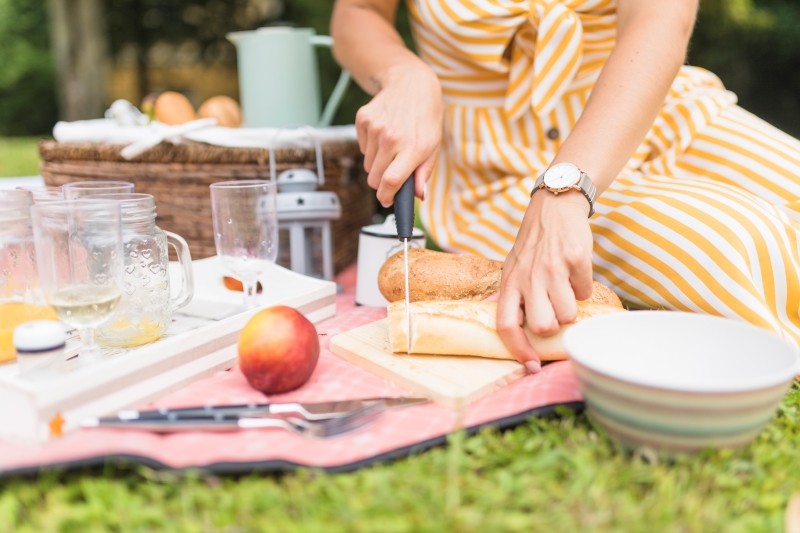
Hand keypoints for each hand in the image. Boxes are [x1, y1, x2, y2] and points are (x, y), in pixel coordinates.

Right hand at [355, 66, 442, 205]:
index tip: (387, 200)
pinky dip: (370, 147)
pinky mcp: (363, 120)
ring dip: (377, 162)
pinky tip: (383, 133)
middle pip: (374, 178)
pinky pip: (361, 147)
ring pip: (368, 164)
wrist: (411, 84)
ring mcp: (375, 128)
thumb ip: (424, 172)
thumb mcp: (433, 146)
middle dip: (382, 182)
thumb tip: (418, 196)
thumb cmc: (425, 119)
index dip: (386, 197)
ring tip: (392, 146)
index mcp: (412, 148)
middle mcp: (391, 138)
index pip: (390, 182)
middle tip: (392, 172)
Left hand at [496, 190, 593, 370]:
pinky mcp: (576, 259)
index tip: (532, 365)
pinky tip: (576, 273)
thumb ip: (505, 292)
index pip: (506, 325)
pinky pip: (586, 291)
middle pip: (543, 326)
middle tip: (554, 311)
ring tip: (566, 290)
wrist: (554, 209)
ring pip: (569, 314)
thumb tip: (487, 309)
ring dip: (572, 308)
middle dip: (554, 326)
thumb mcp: (511, 266)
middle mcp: (528, 278)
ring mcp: (553, 269)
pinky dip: (584, 287)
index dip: (519, 349)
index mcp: (510, 283)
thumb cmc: (532, 245)